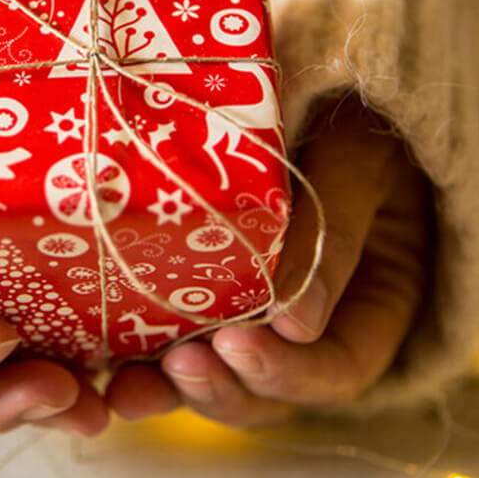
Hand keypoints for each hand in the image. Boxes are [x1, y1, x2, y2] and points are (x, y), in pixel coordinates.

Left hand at [105, 96, 432, 424]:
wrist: (327, 86)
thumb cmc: (360, 113)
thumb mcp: (360, 159)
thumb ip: (334, 230)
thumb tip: (296, 322)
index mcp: (374, 304)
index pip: (338, 369)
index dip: (289, 372)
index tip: (239, 343)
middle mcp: (316, 323)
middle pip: (273, 391)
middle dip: (225, 388)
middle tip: (182, 363)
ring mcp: (257, 311)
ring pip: (221, 375)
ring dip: (176, 388)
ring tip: (129, 385)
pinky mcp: (207, 290)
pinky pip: (179, 337)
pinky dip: (146, 356)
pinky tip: (104, 364)